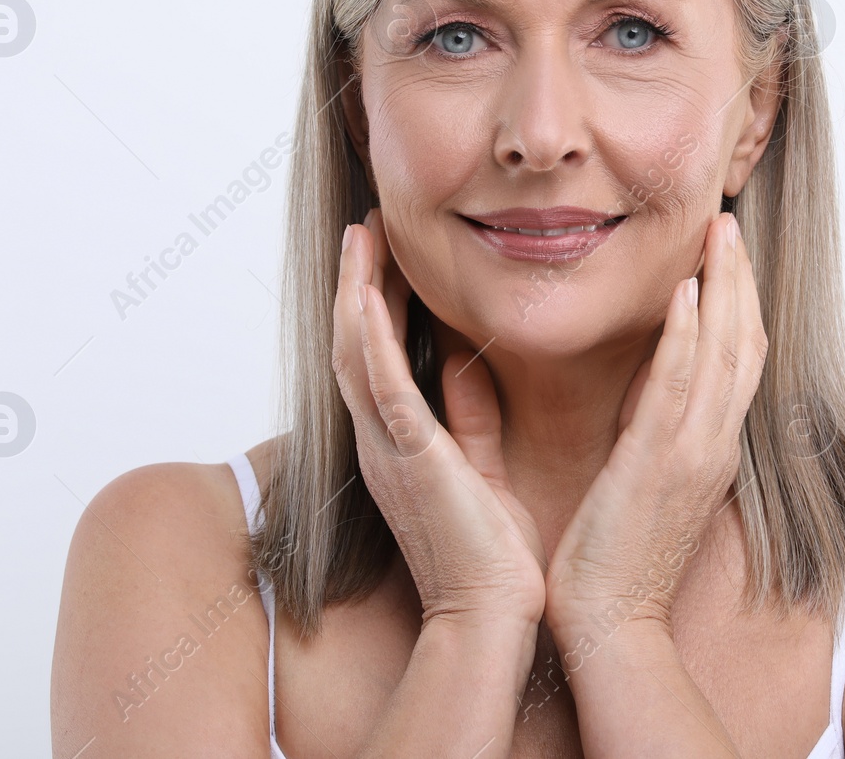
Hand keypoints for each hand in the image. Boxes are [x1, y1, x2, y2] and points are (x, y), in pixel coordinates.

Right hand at [332, 208, 548, 630]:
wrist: (491, 618)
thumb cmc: (492, 557)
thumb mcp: (478, 470)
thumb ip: (466, 416)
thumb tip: (462, 364)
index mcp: (399, 447)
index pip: (377, 359)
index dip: (375, 304)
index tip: (388, 254)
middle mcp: (380, 443)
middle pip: (353, 346)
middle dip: (356, 283)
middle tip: (365, 226)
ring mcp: (386, 450)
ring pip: (354, 354)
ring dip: (353, 291)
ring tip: (360, 235)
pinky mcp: (408, 457)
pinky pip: (379, 385)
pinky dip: (367, 335)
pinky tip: (364, 291)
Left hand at [542, 211, 767, 641]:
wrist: (612, 626)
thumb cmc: (615, 563)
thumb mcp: (643, 485)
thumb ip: (650, 433)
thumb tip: (641, 391)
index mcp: (710, 451)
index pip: (739, 363)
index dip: (739, 305)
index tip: (728, 258)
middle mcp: (714, 445)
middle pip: (746, 344)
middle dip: (741, 280)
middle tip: (730, 224)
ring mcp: (693, 453)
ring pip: (725, 353)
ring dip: (724, 287)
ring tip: (718, 233)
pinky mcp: (657, 463)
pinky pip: (679, 386)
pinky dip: (689, 334)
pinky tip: (686, 291)